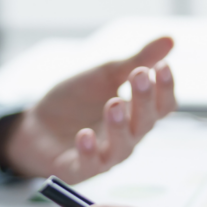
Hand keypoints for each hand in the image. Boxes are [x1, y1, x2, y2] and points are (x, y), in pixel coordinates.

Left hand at [0, 37, 178, 181]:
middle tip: (138, 76)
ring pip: (122, 147)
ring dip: (119, 127)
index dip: (165, 87)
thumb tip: (170, 38)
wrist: (36, 122)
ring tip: (114, 104)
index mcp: (137, 115)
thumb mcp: (105, 74)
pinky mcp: (79, 169)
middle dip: (144, 100)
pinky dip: (88, 151)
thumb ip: (136, 60)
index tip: (162, 65)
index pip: (163, 105)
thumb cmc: (77, 100)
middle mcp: (128, 137)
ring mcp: (105, 155)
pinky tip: (84, 135)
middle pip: (145, 123)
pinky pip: (89, 165)